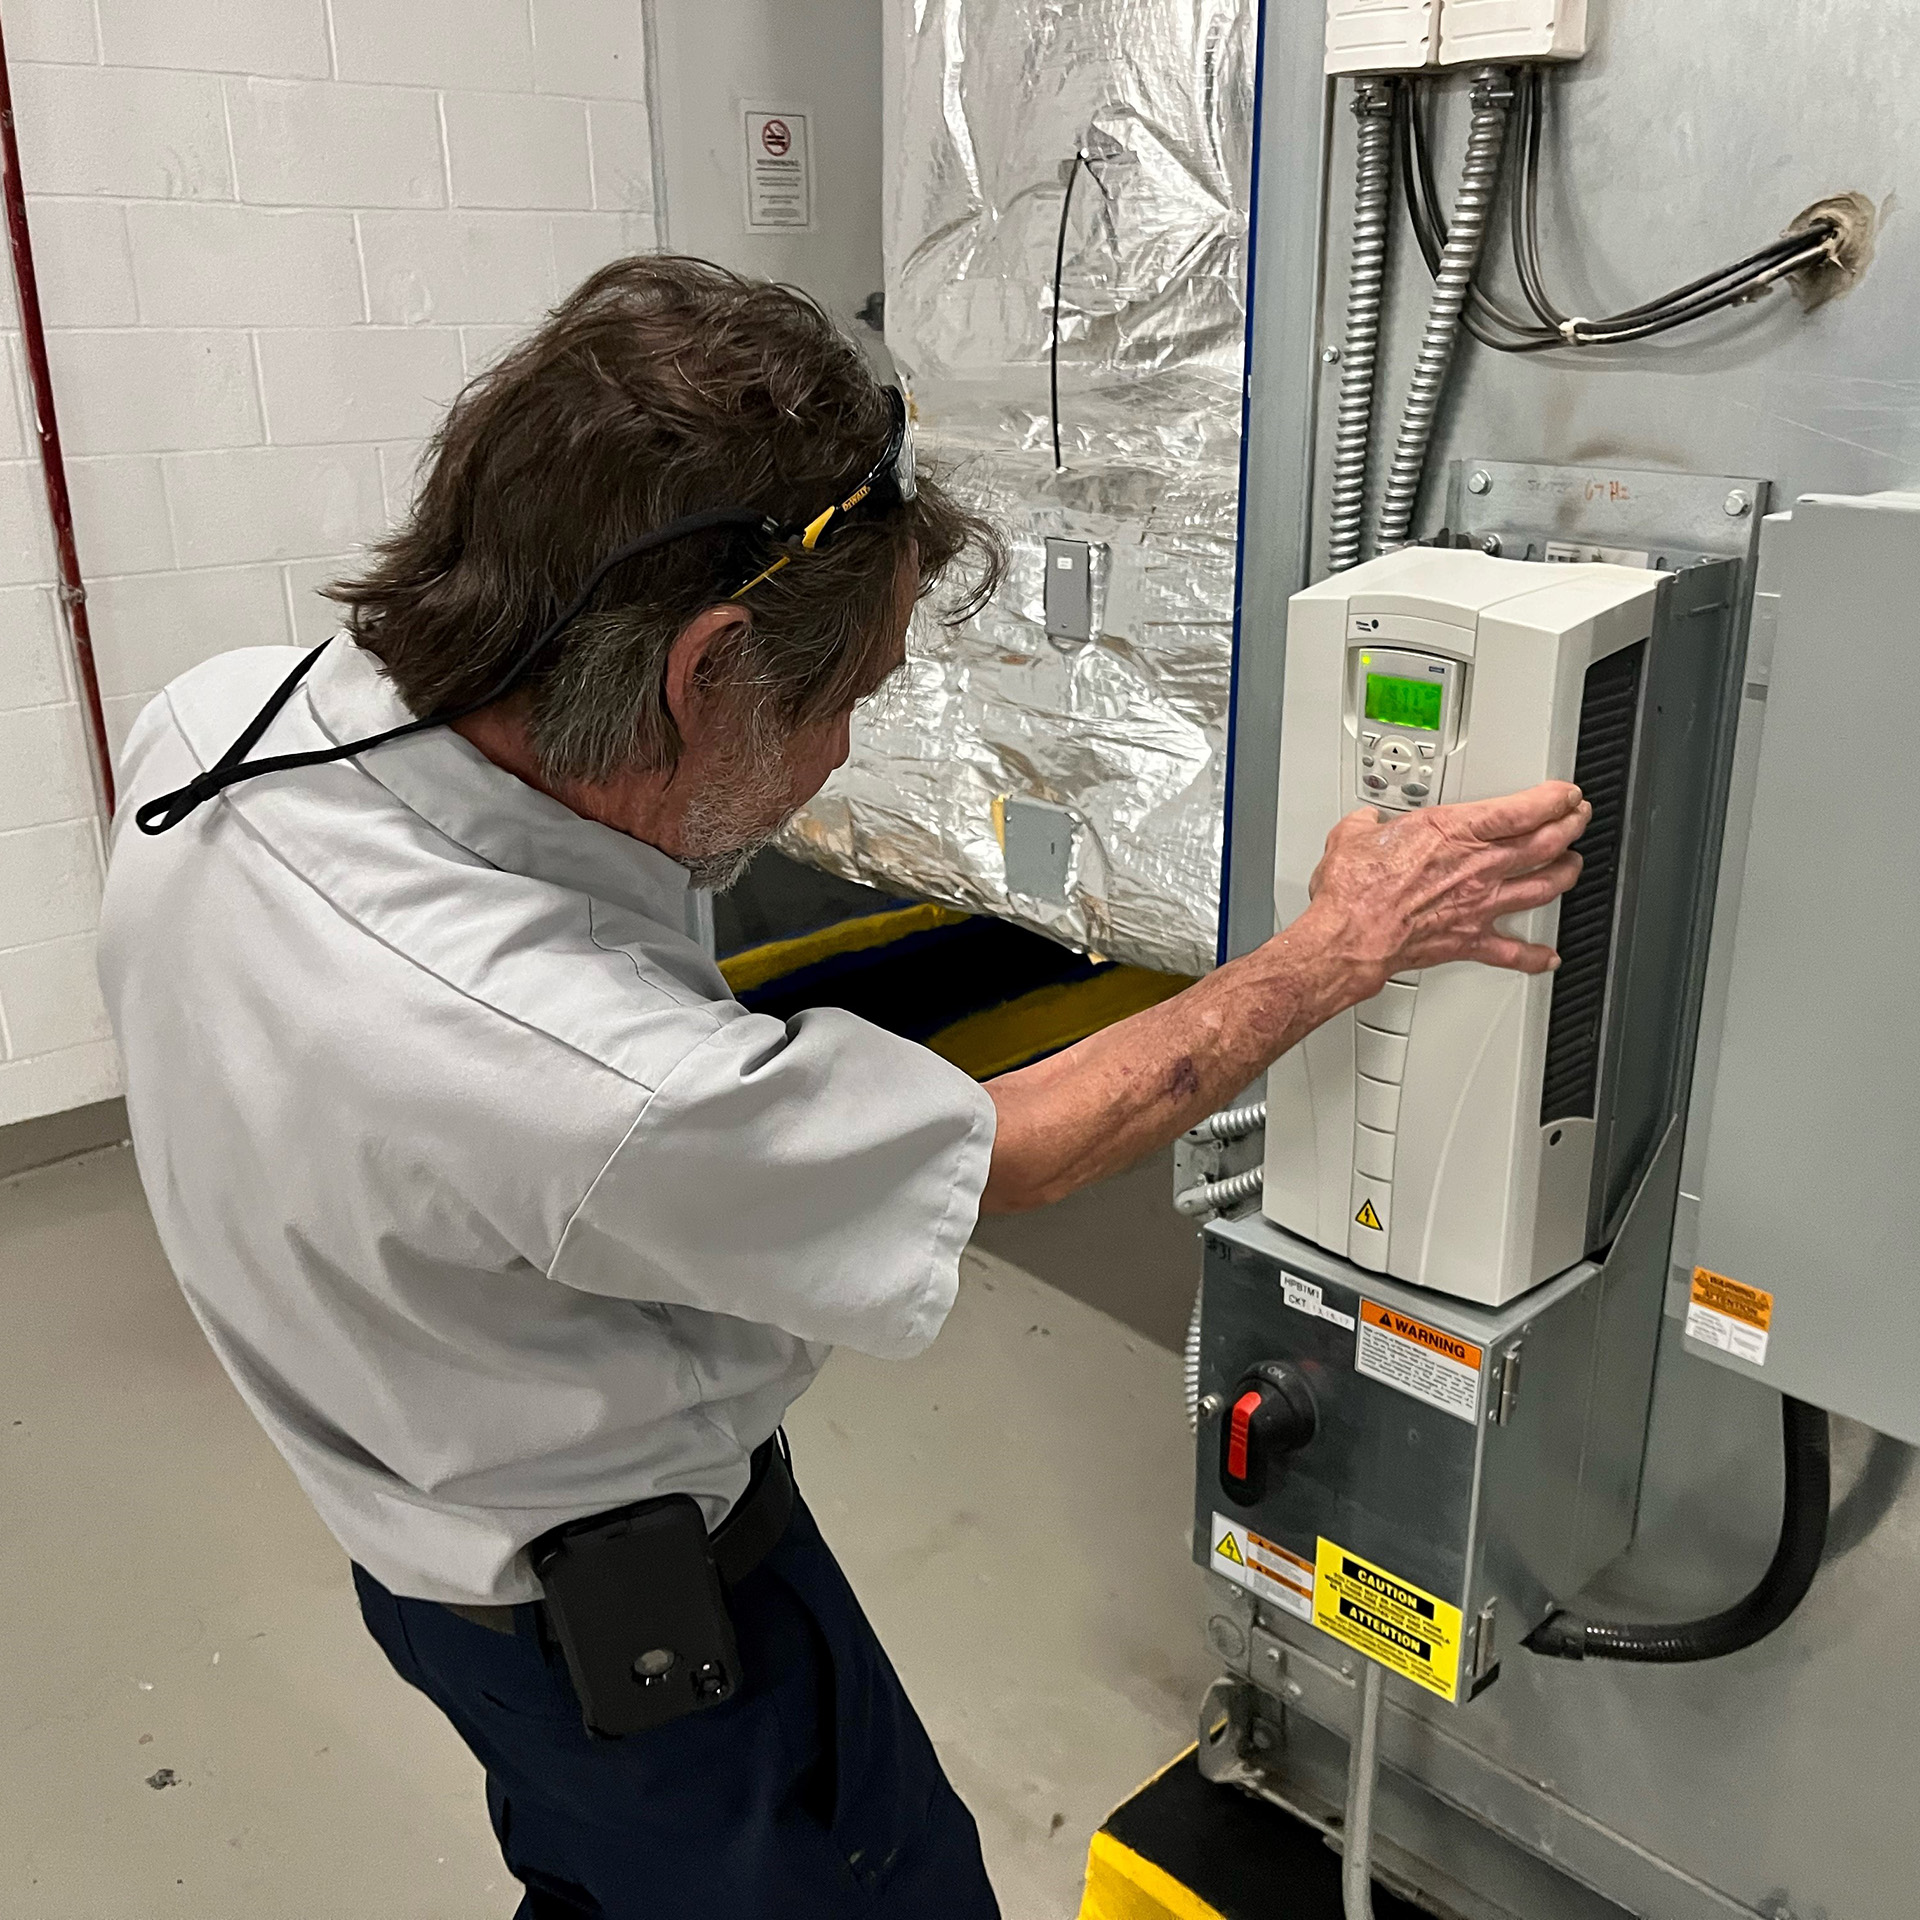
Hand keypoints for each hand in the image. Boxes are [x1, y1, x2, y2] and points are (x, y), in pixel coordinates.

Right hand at [1302, 782, 1589, 999]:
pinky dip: (1534, 956)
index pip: (1523, 809)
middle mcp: (1478, 867)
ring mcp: (1479, 904)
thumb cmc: (1355, 889)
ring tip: (1573, 865)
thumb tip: (1365, 824)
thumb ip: (1366, 825)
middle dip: (1570, 826)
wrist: (1352, 935)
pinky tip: (1548, 957)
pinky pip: (1512, 951)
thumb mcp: (1352, 836)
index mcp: (1454, 831)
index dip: (1554, 799)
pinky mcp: (1469, 940)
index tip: (1565, 794)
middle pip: (1545, 843)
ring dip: (1565, 874)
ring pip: (1543, 886)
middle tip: (1578, 818)